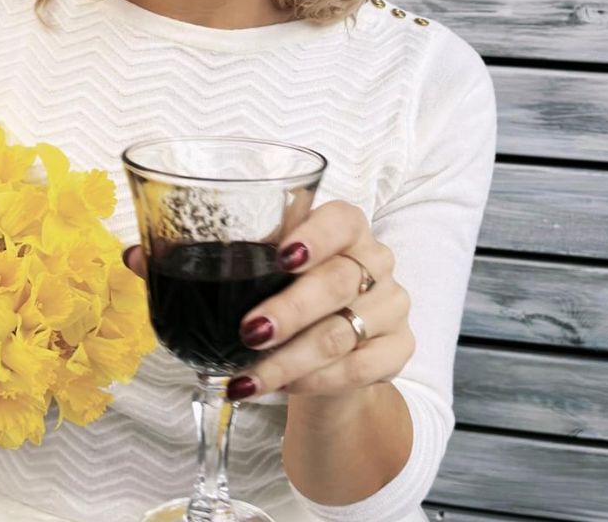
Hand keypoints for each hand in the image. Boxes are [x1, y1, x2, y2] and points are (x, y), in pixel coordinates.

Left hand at [229, 200, 413, 399]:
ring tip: (249, 377)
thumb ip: (258, 251)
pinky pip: (358, 369)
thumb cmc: (294, 290)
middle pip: (336, 283)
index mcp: (348, 227)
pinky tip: (282, 387)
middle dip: (290, 311)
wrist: (324, 345)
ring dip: (289, 360)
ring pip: (341, 333)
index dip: (314, 238)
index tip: (283, 257)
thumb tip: (207, 254)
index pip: (340, 221)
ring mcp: (392, 304)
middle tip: (251, 332)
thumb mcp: (276, 265)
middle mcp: (377, 260)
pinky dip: (315, 381)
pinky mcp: (400, 346)